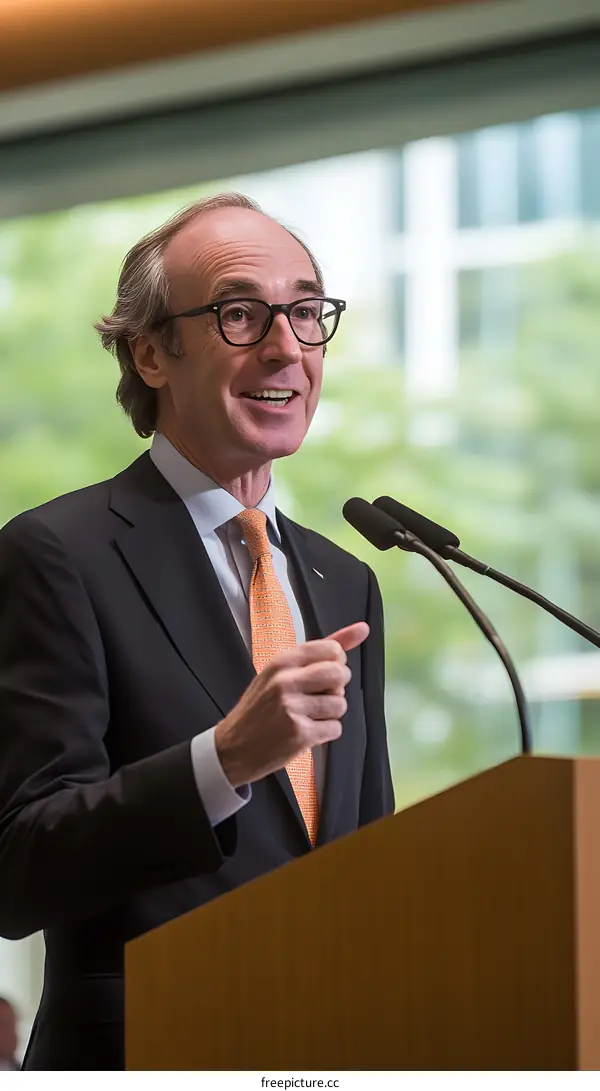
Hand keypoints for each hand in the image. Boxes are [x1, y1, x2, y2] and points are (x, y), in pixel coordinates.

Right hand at [214, 622, 368, 788]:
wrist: (233, 748)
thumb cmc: (260, 708)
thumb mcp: (279, 672)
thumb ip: (321, 650)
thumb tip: (363, 629)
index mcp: (281, 662)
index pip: (332, 649)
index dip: (335, 664)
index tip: (321, 675)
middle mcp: (285, 681)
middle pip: (340, 674)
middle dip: (337, 688)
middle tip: (318, 697)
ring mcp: (292, 708)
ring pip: (340, 704)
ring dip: (331, 714)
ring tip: (308, 717)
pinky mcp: (299, 734)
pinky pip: (335, 728)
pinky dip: (326, 733)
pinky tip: (306, 732)